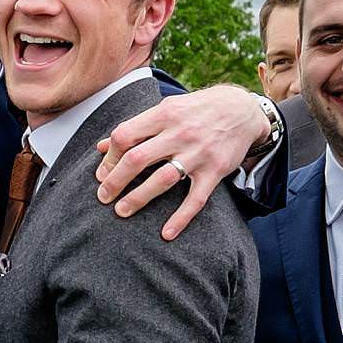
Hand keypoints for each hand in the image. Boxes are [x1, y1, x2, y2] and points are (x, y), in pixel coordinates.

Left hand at [92, 84, 272, 240]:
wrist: (242, 110)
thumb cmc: (196, 110)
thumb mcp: (166, 109)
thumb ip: (135, 127)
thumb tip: (100, 146)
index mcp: (163, 115)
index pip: (125, 136)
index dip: (109, 157)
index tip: (102, 173)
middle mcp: (179, 133)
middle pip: (138, 159)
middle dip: (115, 181)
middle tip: (103, 197)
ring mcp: (198, 153)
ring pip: (163, 179)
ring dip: (139, 198)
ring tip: (121, 211)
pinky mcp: (214, 171)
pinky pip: (196, 199)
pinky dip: (181, 218)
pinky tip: (166, 234)